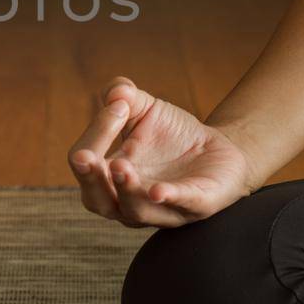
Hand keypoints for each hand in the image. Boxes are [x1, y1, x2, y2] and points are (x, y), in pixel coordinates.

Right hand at [67, 77, 258, 227]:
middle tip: (85, 157)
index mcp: (109, 177)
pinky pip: (181, 205)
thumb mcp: (144, 107)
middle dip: (91, 179)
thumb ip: (123, 94)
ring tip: (121, 167)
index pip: (85, 164)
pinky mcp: (199, 205)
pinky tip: (158, 191)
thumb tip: (116, 91)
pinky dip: (169, 198)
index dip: (93, 136)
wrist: (219, 149)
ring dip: (125, 190)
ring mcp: (163, 208)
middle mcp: (129, 200)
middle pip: (97, 200)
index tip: (116, 105)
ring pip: (135, 212)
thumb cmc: (172, 134)